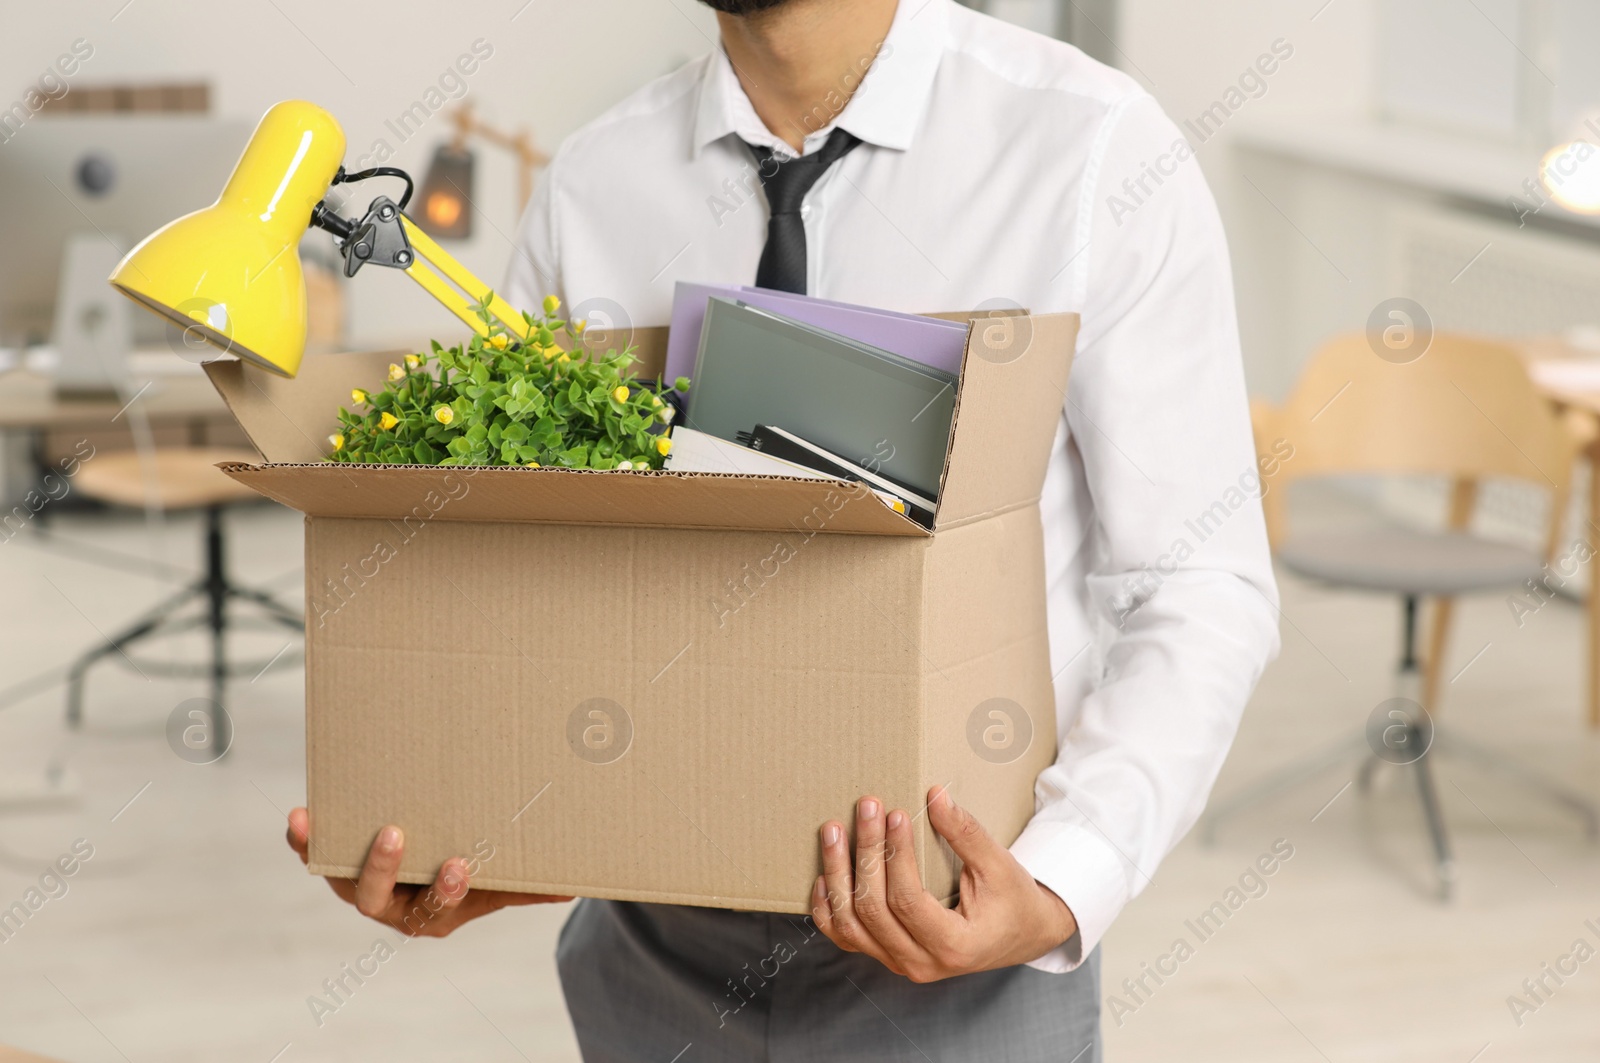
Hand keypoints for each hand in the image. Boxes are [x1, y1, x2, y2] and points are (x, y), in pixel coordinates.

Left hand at [286, 808, 570, 936]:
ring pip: (340, 877)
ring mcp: (364, 886)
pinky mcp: (342, 862)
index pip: (436, 908)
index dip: (445, 891)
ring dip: (323, 852)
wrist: (438, 874)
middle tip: (393, 834)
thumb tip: (575, 886)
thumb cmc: (477, 878)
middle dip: (381, 868)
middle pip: (375, 898)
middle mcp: (393, 906)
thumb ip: (532, 886)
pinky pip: (318, 856)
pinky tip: (300, 817)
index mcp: (434, 915)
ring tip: (311, 820)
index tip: (460, 865)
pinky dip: (305, 840)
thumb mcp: (504, 885)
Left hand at [811, 786, 1076, 981]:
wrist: (1021, 934)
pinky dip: (828, 909)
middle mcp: (921, 964)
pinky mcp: (888, 955)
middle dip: (865, 853)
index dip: (895, 855)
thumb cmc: (1013, 900)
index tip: (894, 814)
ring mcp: (900, 963)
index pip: (908, 900)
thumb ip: (966, 833)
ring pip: (851, 925)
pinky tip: (823, 876)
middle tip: (866, 807)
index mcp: (954, 946)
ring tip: (833, 831)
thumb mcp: (1000, 865)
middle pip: (873, 909)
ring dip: (837, 875)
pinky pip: (846, 937)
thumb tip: (935, 795)